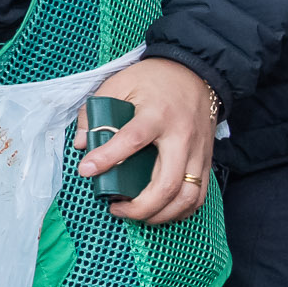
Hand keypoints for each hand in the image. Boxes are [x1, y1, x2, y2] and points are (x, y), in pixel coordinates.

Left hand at [74, 57, 216, 226]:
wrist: (196, 72)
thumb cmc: (153, 79)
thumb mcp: (119, 83)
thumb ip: (95, 112)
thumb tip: (81, 144)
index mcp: (156, 114)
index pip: (132, 140)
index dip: (107, 158)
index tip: (86, 171)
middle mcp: (181, 136)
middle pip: (167, 183)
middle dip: (140, 207)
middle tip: (115, 209)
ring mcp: (197, 151)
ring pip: (187, 196)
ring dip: (161, 215)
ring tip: (135, 214)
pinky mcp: (206, 159)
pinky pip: (199, 195)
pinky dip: (180, 210)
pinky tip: (160, 212)